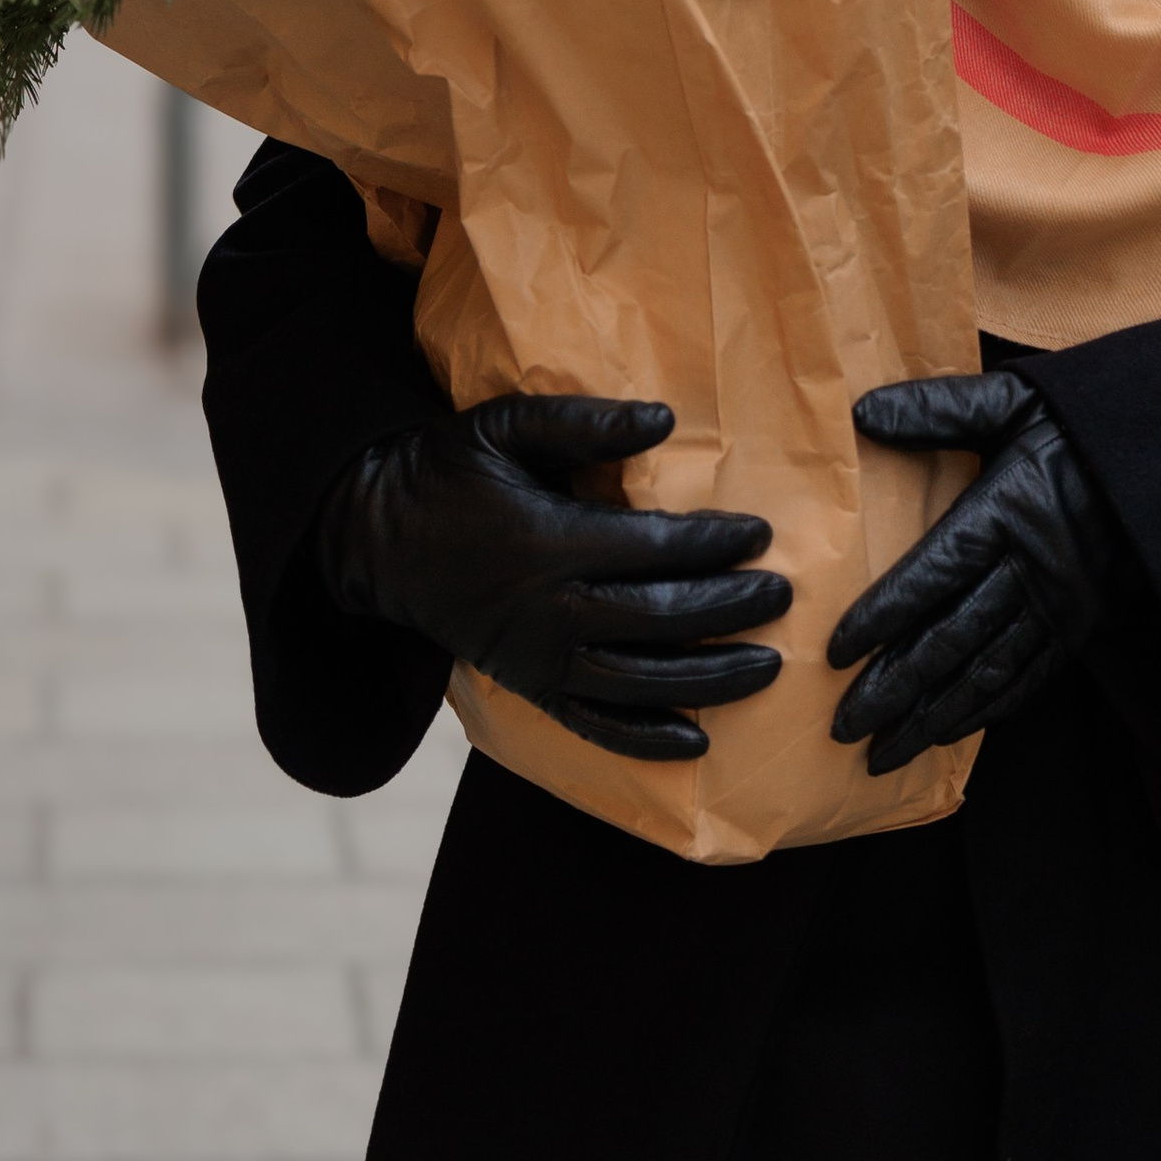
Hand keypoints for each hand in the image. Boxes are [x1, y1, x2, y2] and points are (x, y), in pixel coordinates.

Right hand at [319, 397, 789, 762]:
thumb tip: (664, 418)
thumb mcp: (506, 425)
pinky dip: (646, 740)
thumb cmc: (449, 470)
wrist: (376, 538)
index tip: (762, 534)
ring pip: (638, 682)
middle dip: (727, 610)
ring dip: (707, 679)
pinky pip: (594, 726)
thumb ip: (584, 422)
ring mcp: (538, 660)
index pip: (649, 550)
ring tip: (767, 669)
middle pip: (656, 618)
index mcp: (545, 541)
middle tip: (784, 600)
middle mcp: (546, 611)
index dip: (711, 544)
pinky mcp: (529, 689)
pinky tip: (697, 741)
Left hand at [828, 369, 1124, 774]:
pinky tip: (946, 733)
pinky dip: (983, 711)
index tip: (836, 653)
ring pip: (983, 673)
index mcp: (1005, 513)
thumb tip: (862, 412)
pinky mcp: (1078, 629)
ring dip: (929, 716)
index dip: (882, 617)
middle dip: (892, 688)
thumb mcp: (1014, 401)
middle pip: (949, 640)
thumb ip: (939, 409)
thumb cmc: (1081, 428)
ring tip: (881, 752)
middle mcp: (1030, 571)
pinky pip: (1025, 680)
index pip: (931, 576)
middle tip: (842, 726)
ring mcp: (1057, 607)